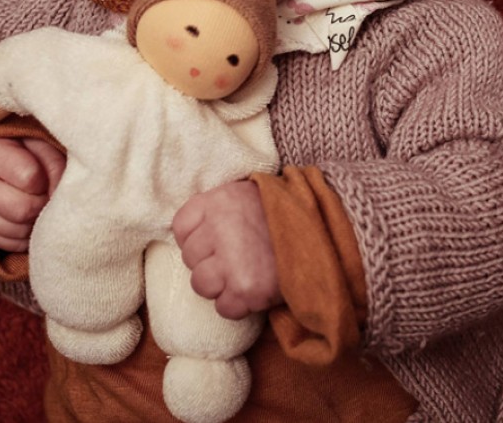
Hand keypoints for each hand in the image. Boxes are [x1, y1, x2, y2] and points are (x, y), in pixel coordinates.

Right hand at [0, 137, 64, 251]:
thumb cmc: (25, 151)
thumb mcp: (42, 147)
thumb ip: (55, 166)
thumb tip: (61, 198)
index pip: (30, 178)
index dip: (46, 181)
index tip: (46, 176)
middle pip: (23, 211)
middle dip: (42, 206)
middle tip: (46, 196)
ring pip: (18, 232)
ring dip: (36, 222)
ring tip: (38, 205)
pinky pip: (12, 245)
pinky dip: (27, 236)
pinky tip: (29, 219)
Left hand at [172, 180, 281, 319]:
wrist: (321, 230)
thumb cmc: (279, 214)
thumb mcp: (243, 194)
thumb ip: (215, 209)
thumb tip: (188, 233)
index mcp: (216, 201)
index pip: (180, 227)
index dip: (195, 237)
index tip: (213, 240)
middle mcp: (219, 229)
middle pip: (189, 258)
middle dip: (209, 262)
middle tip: (234, 258)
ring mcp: (231, 261)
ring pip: (200, 285)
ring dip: (219, 286)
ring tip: (242, 275)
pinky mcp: (247, 289)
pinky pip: (223, 308)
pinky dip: (237, 305)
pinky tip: (253, 290)